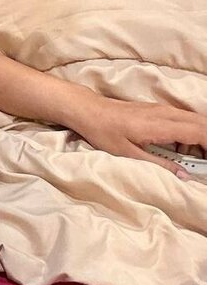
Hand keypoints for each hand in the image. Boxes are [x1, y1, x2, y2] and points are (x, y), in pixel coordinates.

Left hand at [70, 96, 206, 180]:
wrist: (89, 110)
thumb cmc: (104, 132)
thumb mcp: (129, 155)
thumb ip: (159, 165)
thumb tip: (184, 176)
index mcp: (160, 125)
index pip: (199, 132)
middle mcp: (165, 113)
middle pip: (202, 123)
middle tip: (202, 163)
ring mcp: (162, 109)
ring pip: (195, 120)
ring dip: (199, 138)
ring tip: (191, 159)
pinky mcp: (158, 109)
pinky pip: (184, 119)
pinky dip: (190, 133)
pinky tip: (179, 149)